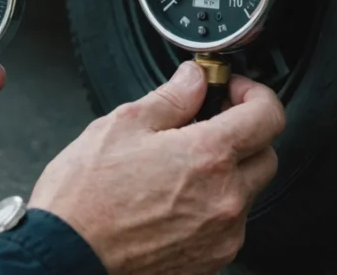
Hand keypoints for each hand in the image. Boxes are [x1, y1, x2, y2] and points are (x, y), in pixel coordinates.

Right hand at [28, 63, 284, 274]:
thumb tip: (193, 79)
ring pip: (246, 193)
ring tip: (177, 169)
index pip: (268, 115)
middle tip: (206, 125)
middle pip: (265, 155)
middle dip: (242, 135)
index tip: (234, 91)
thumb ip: (170, 97)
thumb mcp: (123, 125)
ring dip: (225, 174)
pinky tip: (172, 201)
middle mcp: (225, 198)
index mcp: (208, 156)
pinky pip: (227, 226)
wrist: (68, 255)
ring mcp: (221, 235)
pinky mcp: (211, 261)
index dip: (254, 94)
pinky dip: (210, 208)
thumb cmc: (85, 196)